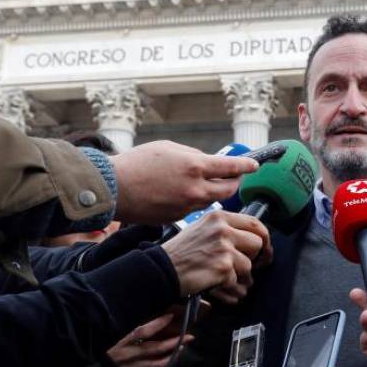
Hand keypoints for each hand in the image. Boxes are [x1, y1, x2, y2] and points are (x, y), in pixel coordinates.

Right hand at [107, 312, 193, 366]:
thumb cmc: (114, 345)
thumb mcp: (121, 333)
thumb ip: (137, 328)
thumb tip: (160, 317)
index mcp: (124, 340)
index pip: (142, 331)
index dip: (157, 323)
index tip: (171, 315)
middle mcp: (130, 353)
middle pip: (155, 348)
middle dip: (174, 342)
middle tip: (189, 336)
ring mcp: (135, 366)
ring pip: (158, 362)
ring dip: (173, 354)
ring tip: (183, 347)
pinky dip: (165, 364)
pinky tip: (173, 358)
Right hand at [111, 140, 258, 223]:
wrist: (112, 188)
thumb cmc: (137, 163)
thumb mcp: (169, 148)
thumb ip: (193, 155)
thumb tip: (209, 163)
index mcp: (195, 167)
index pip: (231, 168)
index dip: (246, 166)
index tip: (254, 166)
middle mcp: (195, 189)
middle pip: (228, 190)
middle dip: (233, 183)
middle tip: (233, 177)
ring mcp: (187, 206)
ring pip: (211, 200)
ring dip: (213, 192)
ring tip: (204, 183)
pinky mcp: (177, 218)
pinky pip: (193, 209)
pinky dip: (194, 201)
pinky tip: (181, 193)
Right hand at [161, 210, 271, 301]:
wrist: (161, 269)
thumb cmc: (180, 252)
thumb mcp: (203, 229)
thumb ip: (227, 231)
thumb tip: (255, 242)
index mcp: (219, 217)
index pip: (255, 223)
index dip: (263, 238)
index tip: (264, 249)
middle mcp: (223, 229)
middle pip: (257, 243)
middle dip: (255, 258)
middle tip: (247, 268)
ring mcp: (223, 248)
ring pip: (248, 265)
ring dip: (239, 276)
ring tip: (223, 277)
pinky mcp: (223, 267)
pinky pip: (237, 281)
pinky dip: (228, 288)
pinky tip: (216, 285)